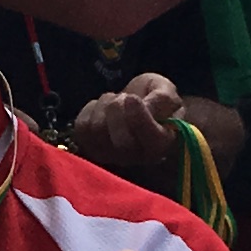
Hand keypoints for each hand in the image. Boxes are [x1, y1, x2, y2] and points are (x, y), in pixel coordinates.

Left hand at [68, 75, 183, 178]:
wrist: (138, 106)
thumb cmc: (156, 101)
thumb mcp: (168, 92)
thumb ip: (162, 99)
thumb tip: (142, 105)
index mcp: (161, 146)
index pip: (152, 142)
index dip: (139, 118)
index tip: (133, 98)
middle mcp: (136, 158)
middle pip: (121, 141)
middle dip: (119, 109)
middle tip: (126, 97)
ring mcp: (111, 156)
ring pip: (98, 130)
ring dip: (105, 105)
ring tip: (116, 100)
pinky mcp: (91, 148)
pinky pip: (82, 127)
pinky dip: (90, 109)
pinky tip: (102, 108)